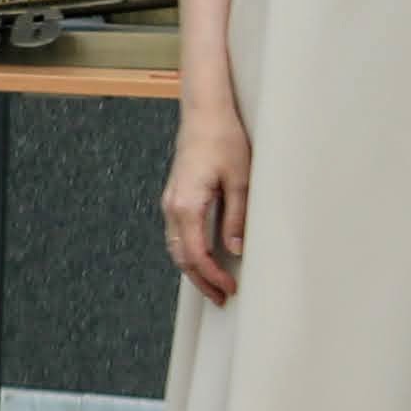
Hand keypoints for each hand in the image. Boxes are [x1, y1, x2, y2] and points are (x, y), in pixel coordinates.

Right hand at [161, 105, 252, 302]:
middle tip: (221, 298)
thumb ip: (236, 217)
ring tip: (214, 284)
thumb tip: (235, 249)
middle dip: (201, 280)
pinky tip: (205, 259)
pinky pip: (178, 233)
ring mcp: (170, 201)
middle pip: (181, 256)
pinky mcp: (175, 196)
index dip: (212, 276)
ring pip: (176, 246)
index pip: (196, 254)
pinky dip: (189, 252)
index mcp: (186, 205)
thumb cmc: (224, 140)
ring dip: (194, 268)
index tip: (229, 290)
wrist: (205, 113)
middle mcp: (172, 206)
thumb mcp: (240, 180)